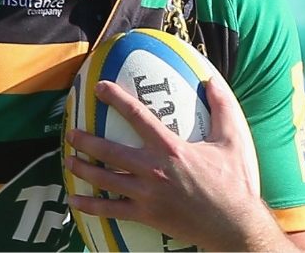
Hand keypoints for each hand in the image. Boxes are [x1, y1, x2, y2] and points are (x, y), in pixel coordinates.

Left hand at [65, 74, 270, 250]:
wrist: (236, 227)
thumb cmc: (236, 183)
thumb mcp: (235, 141)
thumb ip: (223, 107)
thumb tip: (211, 78)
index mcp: (171, 148)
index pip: (137, 116)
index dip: (116, 98)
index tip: (99, 88)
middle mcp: (153, 169)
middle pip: (109, 150)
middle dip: (86, 140)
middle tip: (71, 132)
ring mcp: (146, 194)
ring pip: (104, 179)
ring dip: (82, 169)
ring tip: (68, 160)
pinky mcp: (146, 215)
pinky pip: (111, 210)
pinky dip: (90, 206)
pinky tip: (74, 201)